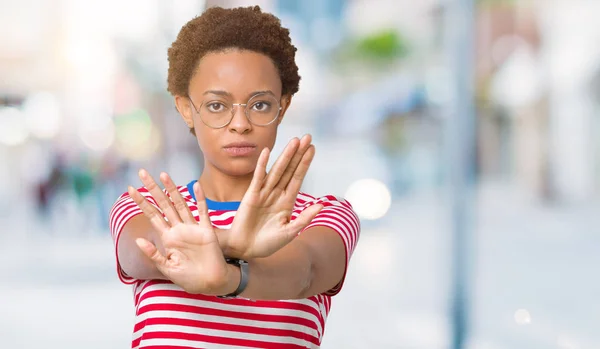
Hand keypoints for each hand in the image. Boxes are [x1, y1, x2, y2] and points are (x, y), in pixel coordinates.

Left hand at [128, 171, 235, 294]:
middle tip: (142, 172)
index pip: (152, 215)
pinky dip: (199, 199)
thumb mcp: (167, 268)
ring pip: (180, 203)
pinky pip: (202, 212)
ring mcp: (192, 228)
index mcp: (167, 237)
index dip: (141, 202)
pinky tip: (196, 186)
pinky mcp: (206, 230)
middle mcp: (178, 229)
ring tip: (163, 174)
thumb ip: (153, 254)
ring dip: (172, 189)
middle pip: (163, 204)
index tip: (130, 189)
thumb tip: (137, 241)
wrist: (210, 283)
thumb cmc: (189, 278)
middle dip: (152, 188)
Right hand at [225, 134, 322, 259]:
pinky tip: (267, 152)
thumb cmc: (267, 243)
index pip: (298, 178)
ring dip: (286, 155)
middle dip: (299, 154)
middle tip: (307, 137)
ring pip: (277, 170)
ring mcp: (264, 193)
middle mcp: (276, 194)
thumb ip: (304, 218)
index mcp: (287, 202)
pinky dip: (262, 165)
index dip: (305, 163)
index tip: (312, 148)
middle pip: (290, 169)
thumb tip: (321, 205)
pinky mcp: (251, 196)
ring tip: (295, 141)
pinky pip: (258, 178)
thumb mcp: (289, 232)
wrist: (245, 249)